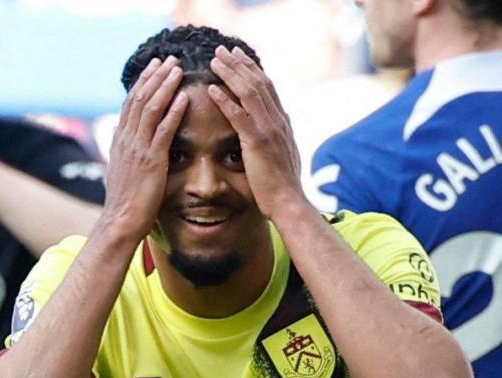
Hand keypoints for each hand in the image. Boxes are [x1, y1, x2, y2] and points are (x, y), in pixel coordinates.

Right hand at [99, 56, 188, 243]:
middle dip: (155, 76)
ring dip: (165, 86)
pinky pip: (163, 130)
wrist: (120, 221)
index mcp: (121, 140)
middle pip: (140, 98)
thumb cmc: (127, 201)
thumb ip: (128, 151)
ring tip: (178, 68)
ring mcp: (138, 148)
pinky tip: (183, 97)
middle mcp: (127, 139)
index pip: (132, 103)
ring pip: (151, 108)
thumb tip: (127, 138)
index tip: (155, 66)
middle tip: (169, 58)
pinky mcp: (151, 161)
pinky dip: (173, 112)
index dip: (144, 82)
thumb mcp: (125, 169)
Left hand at [207, 46, 304, 220]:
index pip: (267, 87)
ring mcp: (269, 130)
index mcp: (282, 122)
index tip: (238, 56)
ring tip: (214, 60)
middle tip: (223, 50)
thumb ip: (278, 138)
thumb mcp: (283, 155)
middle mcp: (278, 121)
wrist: (289, 203)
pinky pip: (239, 116)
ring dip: (230, 73)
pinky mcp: (257, 143)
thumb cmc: (282, 186)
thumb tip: (275, 129)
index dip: (252, 69)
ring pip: (249, 92)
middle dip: (239, 64)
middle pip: (258, 82)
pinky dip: (225, 100)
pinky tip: (212, 89)